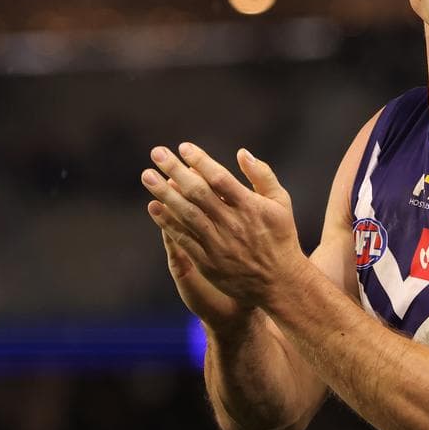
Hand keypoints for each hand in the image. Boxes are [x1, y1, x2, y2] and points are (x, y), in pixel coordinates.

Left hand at [142, 143, 306, 308]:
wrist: (278, 282)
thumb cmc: (280, 237)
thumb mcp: (281, 202)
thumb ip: (262, 175)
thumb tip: (242, 152)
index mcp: (250, 206)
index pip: (220, 178)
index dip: (200, 161)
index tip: (184, 147)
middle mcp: (232, 223)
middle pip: (198, 192)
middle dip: (175, 170)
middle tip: (157, 153)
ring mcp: (218, 243)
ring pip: (186, 214)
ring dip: (164, 193)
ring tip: (147, 176)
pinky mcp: (207, 261)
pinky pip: (183, 238)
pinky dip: (167, 222)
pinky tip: (154, 207)